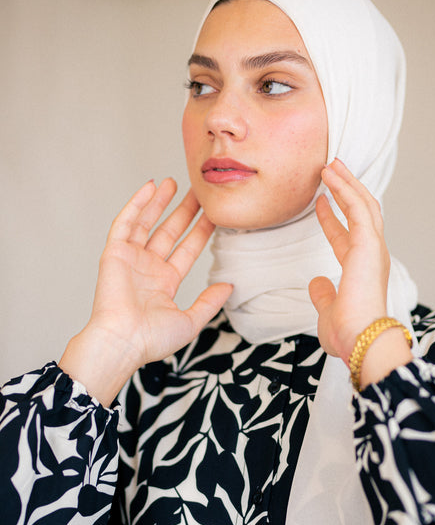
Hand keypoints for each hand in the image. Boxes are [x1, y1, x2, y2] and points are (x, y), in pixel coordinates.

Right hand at [60, 179, 231, 404]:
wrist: (123, 342)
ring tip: (175, 182)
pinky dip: (137, 204)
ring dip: (160, 202)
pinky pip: (125, 223)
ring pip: (147, 223)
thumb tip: (230, 286)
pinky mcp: (114, 253)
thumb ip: (209, 302)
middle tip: (199, 192)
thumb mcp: (190, 321)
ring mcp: (130, 259)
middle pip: (169, 232)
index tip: (215, 215)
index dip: (200, 232)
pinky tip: (151, 187)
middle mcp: (147, 268)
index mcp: (164, 283)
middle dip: (184, 212)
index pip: (187, 250)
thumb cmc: (152, 339)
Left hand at [309, 159, 411, 385]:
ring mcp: (373, 248)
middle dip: (346, 190)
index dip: (331, 220)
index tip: (318, 205)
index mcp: (363, 271)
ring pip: (363, 204)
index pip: (346, 238)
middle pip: (361, 213)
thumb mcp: (328, 311)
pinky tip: (331, 175)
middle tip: (332, 170)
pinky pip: (358, 208)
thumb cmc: (348, 334)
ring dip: (346, 182)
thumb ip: (323, 295)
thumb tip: (315, 283)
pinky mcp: (369, 244)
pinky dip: (345, 189)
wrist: (362, 341)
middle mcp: (372, 256)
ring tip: (331, 163)